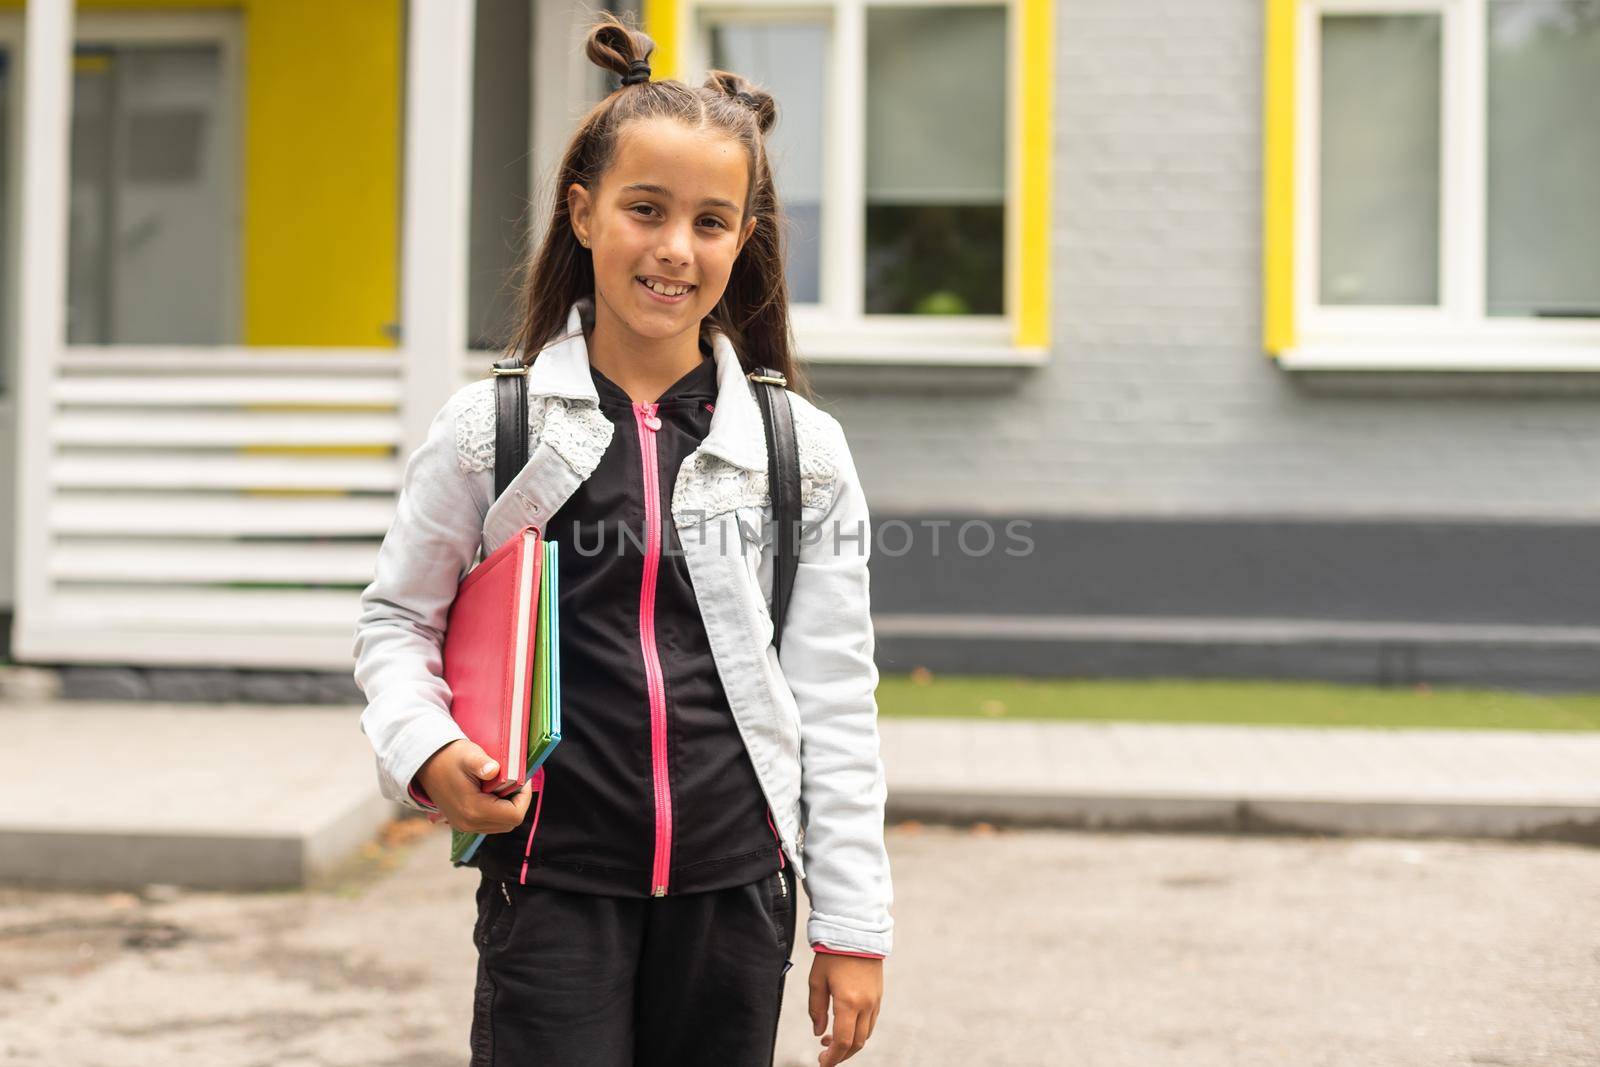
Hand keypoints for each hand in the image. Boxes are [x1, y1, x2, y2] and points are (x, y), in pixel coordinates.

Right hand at [414, 740, 533, 833]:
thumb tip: (493, 770)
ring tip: (504, 785)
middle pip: (509, 823)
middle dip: (517, 802)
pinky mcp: (462, 823)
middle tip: (515, 782)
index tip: (523, 779)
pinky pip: (489, 823)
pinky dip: (497, 810)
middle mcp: (469, 824)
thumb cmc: (449, 756)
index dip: (524, 798)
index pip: (514, 815)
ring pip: (500, 825)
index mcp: (473, 810)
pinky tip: (493, 792)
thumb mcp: (467, 754)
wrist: (425, 763)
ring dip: (508, 807)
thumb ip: (481, 763)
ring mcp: (464, 826)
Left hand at [808, 953, 882, 1063]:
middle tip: (825, 1055)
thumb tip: (819, 1032)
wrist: (857, 931)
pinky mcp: (879, 995)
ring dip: (850, 1044)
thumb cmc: (833, 954)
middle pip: (856, 1043)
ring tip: (830, 1039)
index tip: (822, 1063)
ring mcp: (875, 1001)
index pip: (842, 1042)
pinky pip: (871, 1022)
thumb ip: (816, 1009)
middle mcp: (865, 1005)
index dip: (832, 1058)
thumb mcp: (816, 980)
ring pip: (866, 1034)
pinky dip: (858, 1031)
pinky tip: (845, 1025)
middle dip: (841, 1055)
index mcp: (848, 1002)